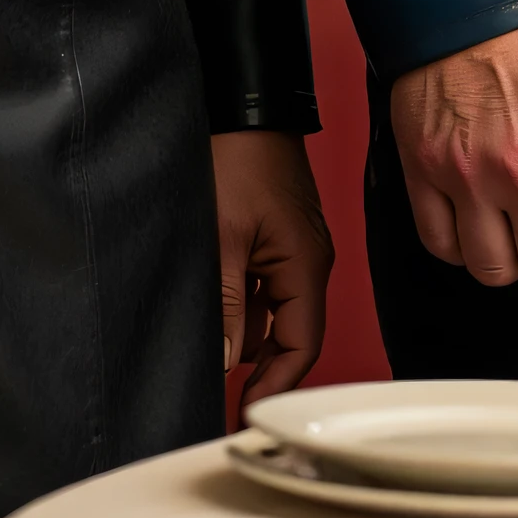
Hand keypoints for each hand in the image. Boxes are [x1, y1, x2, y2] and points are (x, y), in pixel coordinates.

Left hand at [213, 132, 331, 398]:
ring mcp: (294, 247)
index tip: (247, 413)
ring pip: (272, 309)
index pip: (301, 345)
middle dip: (257, 362)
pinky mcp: (278, 234)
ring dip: (245, 328)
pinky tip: (213, 302)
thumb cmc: (239, 156)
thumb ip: (226, 304)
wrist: (243, 103)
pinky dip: (242, 300)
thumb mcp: (223, 236)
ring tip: (210, 343)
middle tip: (221, 388)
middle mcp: (308, 261)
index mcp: (306, 265)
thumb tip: (225, 360)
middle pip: (289, 332)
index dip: (275, 385)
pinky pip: (264, 284)